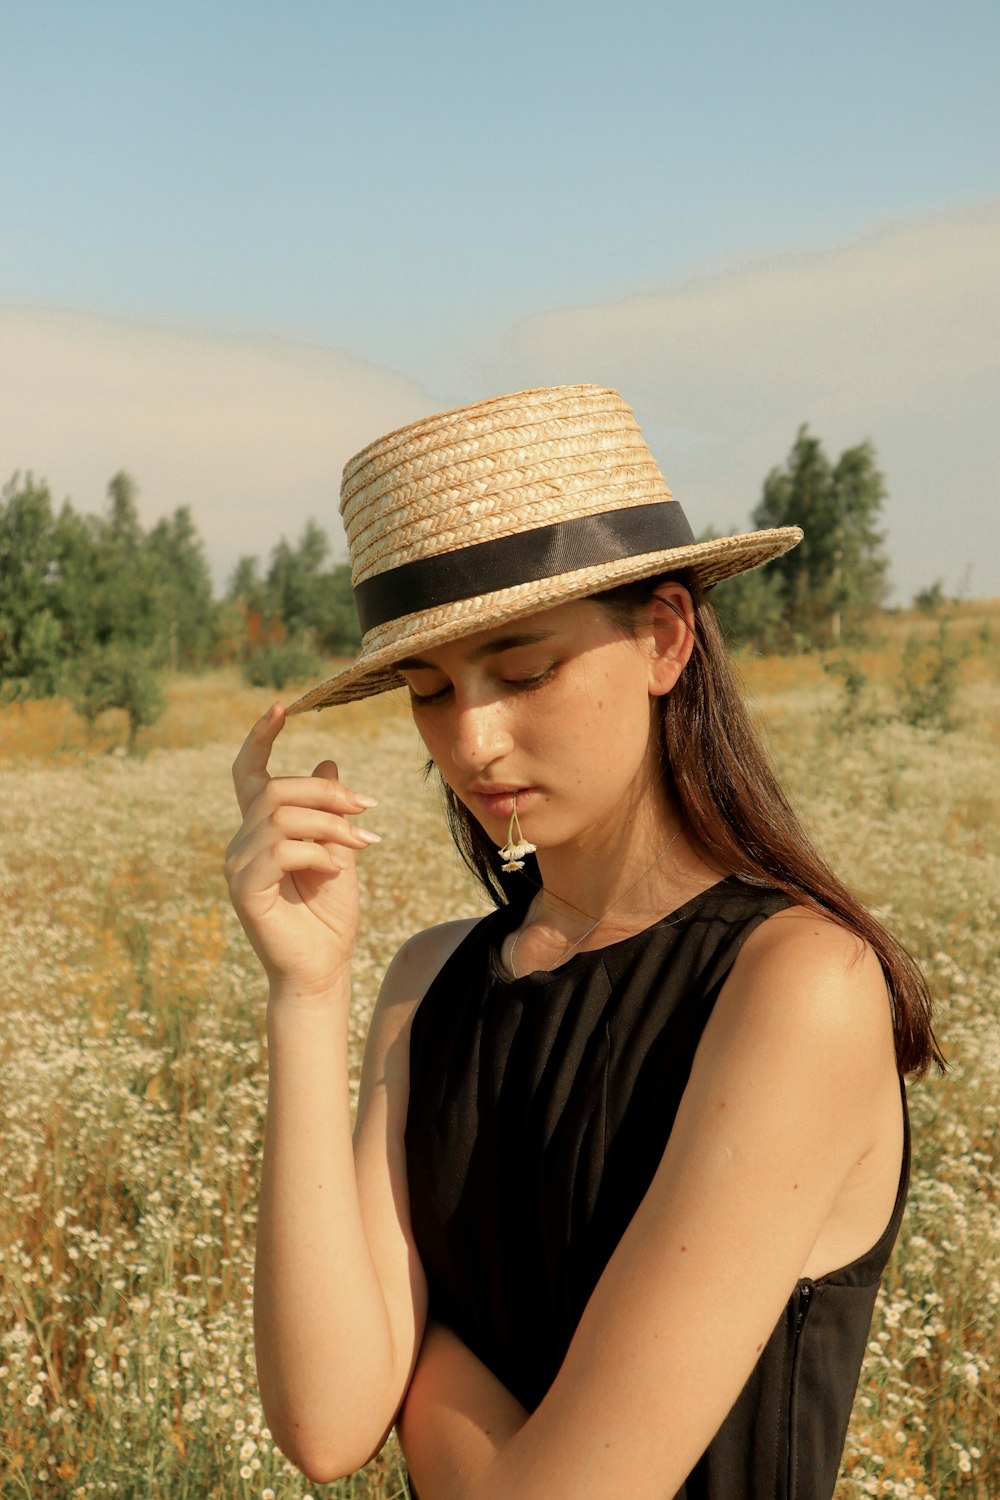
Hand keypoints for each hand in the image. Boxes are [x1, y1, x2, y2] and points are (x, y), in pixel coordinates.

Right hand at [225, 703, 380, 999]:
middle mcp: (242, 843)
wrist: (323, 969)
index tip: (281, 707)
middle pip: (276, 791)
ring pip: (281, 817)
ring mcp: (238, 866)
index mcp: (261, 830)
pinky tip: (336, 871)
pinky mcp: (245, 890)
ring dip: (329, 825)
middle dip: (326, 794)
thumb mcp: (339, 851)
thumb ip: (331, 811)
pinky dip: (316, 854)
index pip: (249, 774)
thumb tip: (328, 762)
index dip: (259, 738)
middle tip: (366, 810)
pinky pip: (280, 850)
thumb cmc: (329, 916)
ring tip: (360, 845)